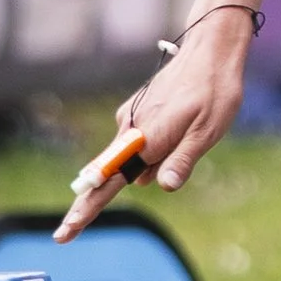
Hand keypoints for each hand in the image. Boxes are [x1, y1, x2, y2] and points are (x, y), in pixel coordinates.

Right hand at [53, 7, 252, 240]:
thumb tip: (162, 186)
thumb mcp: (208, 131)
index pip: (108, 183)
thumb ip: (183, 160)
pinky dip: (153, 148)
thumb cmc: (215, 91)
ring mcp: (132, 118)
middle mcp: (132, 128)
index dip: (87, 210)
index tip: (65, 231)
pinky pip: (138, 142)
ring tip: (191, 133)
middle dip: (107, 193)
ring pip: (132, 158)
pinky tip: (182, 127)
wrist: (210, 49)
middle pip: (111, 174)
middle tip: (85, 219)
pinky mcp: (138, 110)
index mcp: (147, 138)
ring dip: (151, 163)